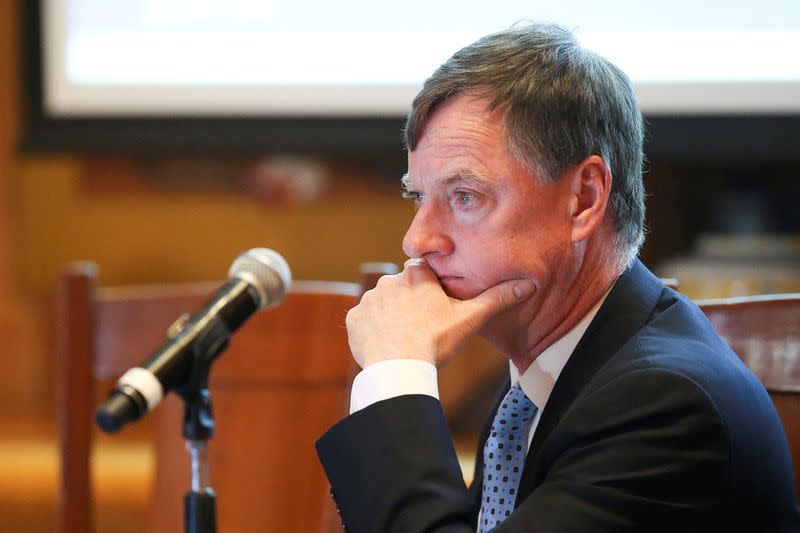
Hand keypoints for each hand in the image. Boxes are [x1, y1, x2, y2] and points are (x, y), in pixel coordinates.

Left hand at [346, 259, 535, 368]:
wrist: (399, 367)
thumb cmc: (435, 341)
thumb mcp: (470, 319)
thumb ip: (497, 299)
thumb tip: (529, 284)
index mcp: (417, 275)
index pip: (424, 273)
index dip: (430, 290)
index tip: (436, 309)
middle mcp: (389, 280)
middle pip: (402, 288)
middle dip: (409, 303)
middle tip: (422, 328)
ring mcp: (368, 300)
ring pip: (382, 304)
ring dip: (390, 317)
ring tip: (403, 339)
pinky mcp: (353, 319)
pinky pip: (363, 321)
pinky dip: (372, 331)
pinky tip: (386, 345)